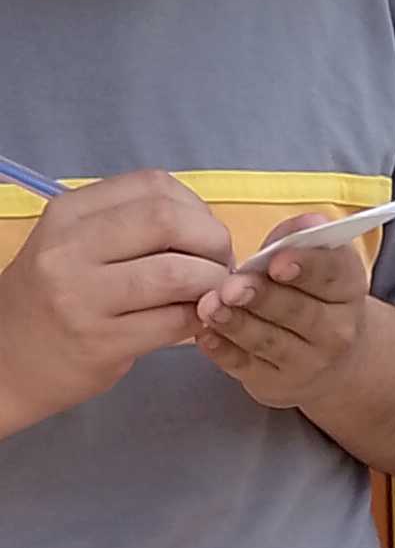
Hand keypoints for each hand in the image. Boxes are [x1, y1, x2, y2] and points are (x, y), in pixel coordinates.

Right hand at [0, 170, 235, 438]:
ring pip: (176, 273)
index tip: (205, 233)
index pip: (152, 186)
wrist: (7, 360)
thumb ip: (128, 227)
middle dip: (212, 241)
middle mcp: (70, 248)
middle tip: (220, 266)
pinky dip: (199, 318)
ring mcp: (83, 297)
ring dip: (212, 283)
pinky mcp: (101, 342)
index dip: (196, 207)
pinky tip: (197, 322)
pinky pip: (173, 321)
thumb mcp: (73, 245)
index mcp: (68, 214)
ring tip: (213, 295)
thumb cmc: (51, 299)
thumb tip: (204, 227)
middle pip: (168, 220)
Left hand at [195, 218, 373, 414]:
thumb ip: (300, 238)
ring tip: (210, 306)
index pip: (332, 274)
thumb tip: (306, 223)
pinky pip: (245, 366)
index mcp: (347, 289)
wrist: (332, 359)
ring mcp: (307, 363)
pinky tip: (204, 333)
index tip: (278, 262)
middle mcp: (335, 331)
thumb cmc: (312, 295)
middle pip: (297, 311)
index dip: (305, 267)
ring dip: (236, 323)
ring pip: (268, 340)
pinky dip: (223, 350)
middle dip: (262, 297)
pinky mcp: (274, 384)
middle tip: (232, 286)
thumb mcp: (316, 261)